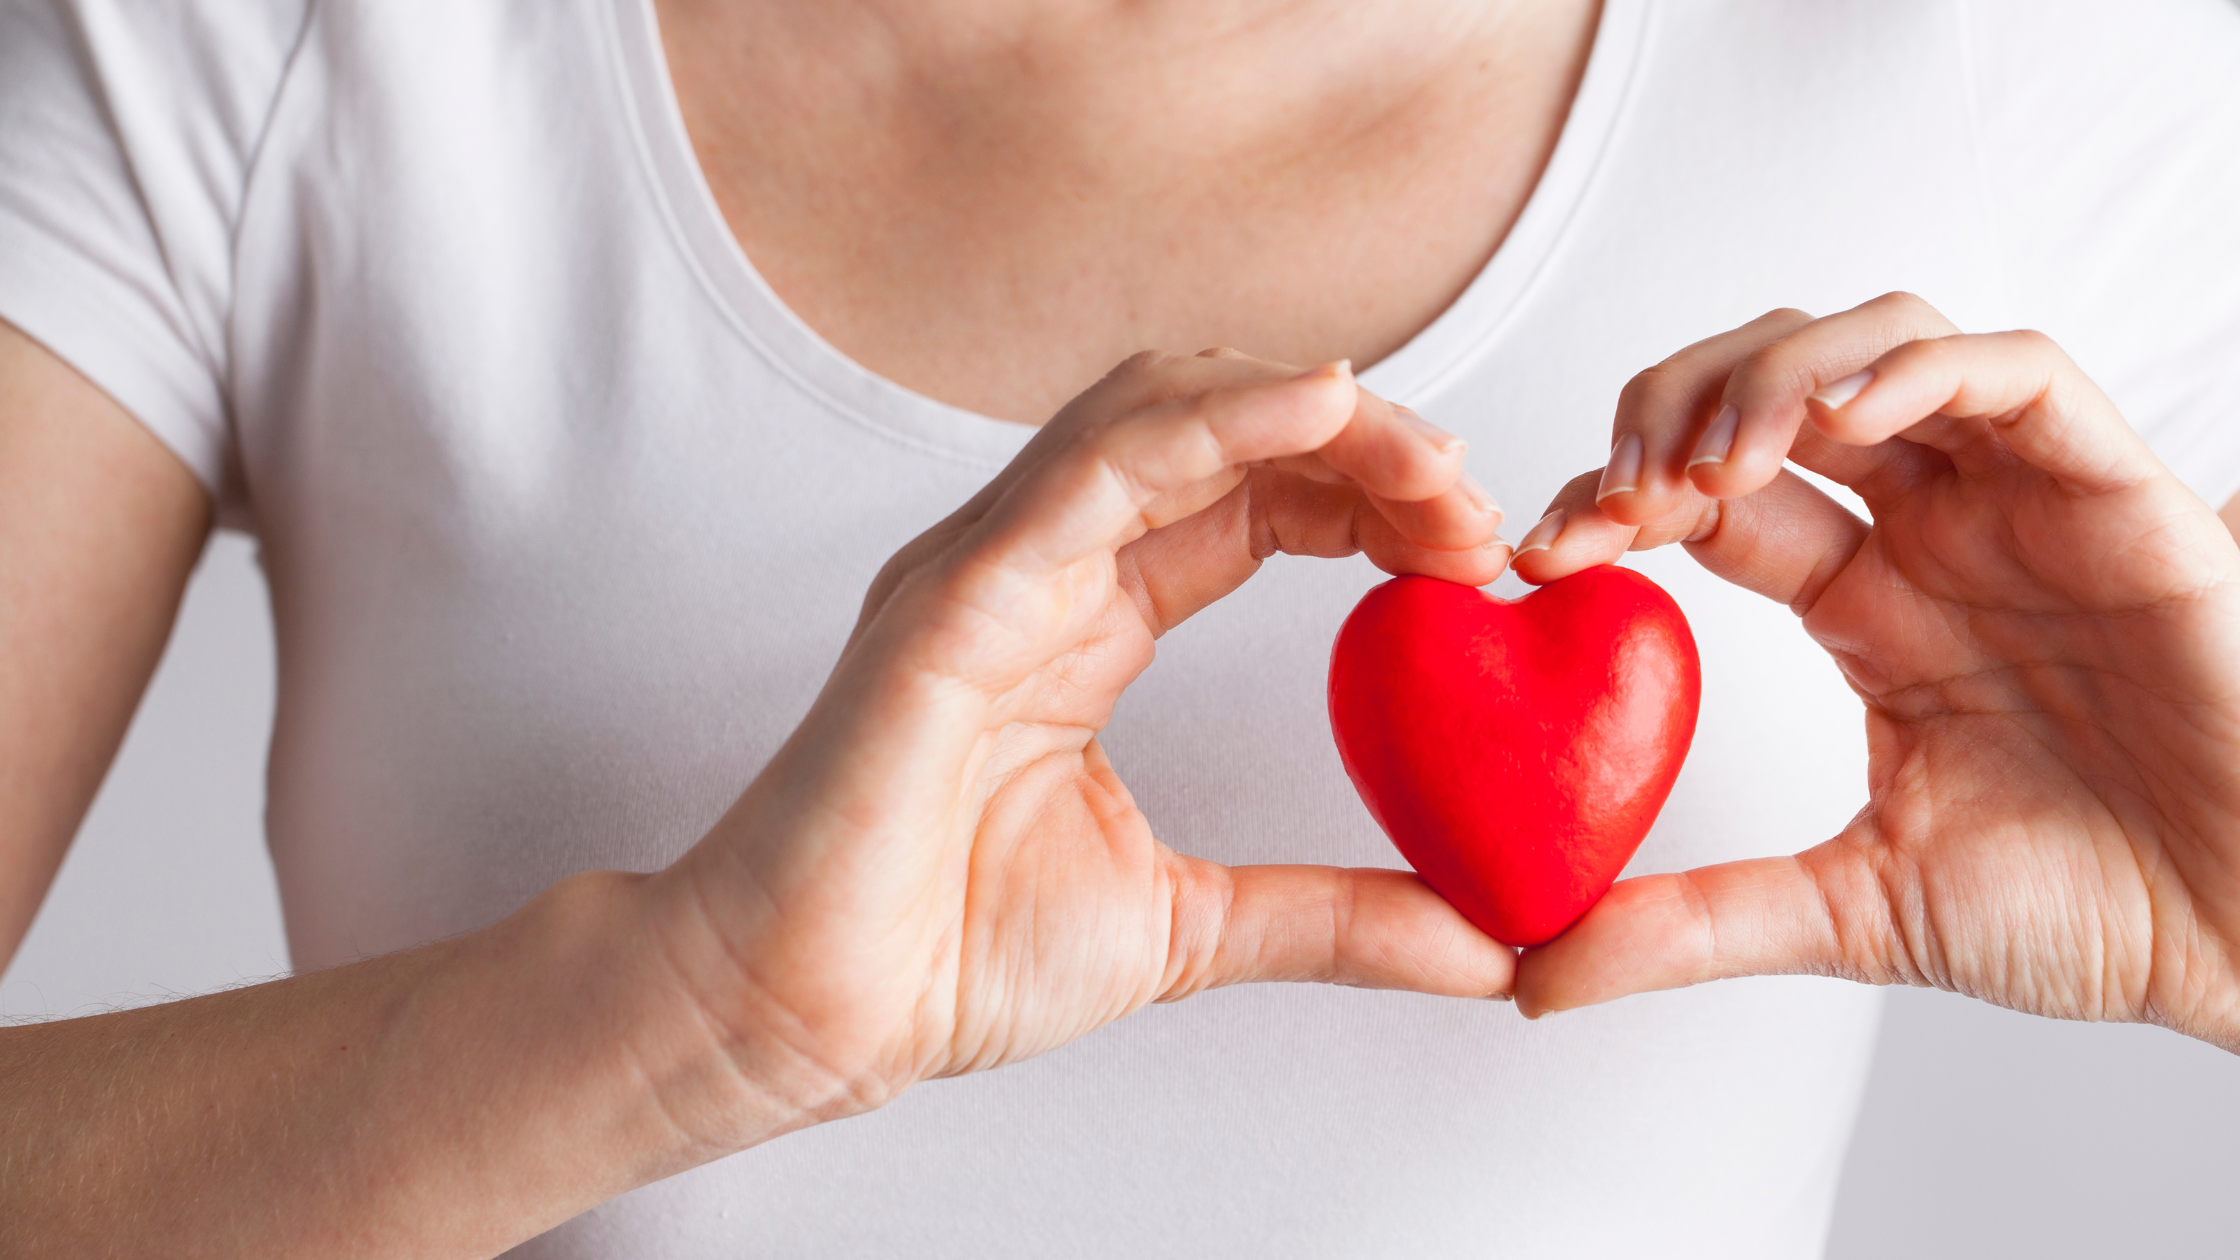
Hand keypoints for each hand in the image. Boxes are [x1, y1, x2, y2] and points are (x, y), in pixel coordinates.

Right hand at [654, 350, 1515, 1139]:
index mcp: (1087, 618)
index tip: (1474, 548)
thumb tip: (1488, 948)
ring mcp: (991, 565)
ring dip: (1311, 412)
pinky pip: (1093, 467)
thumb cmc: (949, 956)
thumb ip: (1336, 917)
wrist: (805, 1017)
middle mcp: (1041, 565)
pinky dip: (1214, 421)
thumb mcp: (1193, 928)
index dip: (1369, 495)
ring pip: (1159, 409)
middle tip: (1475, 504)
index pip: (1251, 499)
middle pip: (1221, 430)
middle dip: (1363, 441)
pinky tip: (1323, 409)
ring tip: (1427, 459)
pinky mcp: (954, 596)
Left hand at [1509, 293, 2239, 1051]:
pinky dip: (1921, 368)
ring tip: (1711, 464)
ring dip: (1774, 379)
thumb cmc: (2093, 907)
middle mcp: (1929, 530)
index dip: (1612, 501)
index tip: (1540, 555)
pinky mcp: (2115, 490)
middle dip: (1668, 415)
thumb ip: (1693, 923)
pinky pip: (2017, 374)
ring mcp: (2017, 500)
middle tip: (1615, 497)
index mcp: (1862, 602)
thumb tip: (1532, 980)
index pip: (1705, 500)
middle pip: (1768, 390)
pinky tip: (1844, 417)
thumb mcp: (1852, 910)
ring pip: (1877, 346)